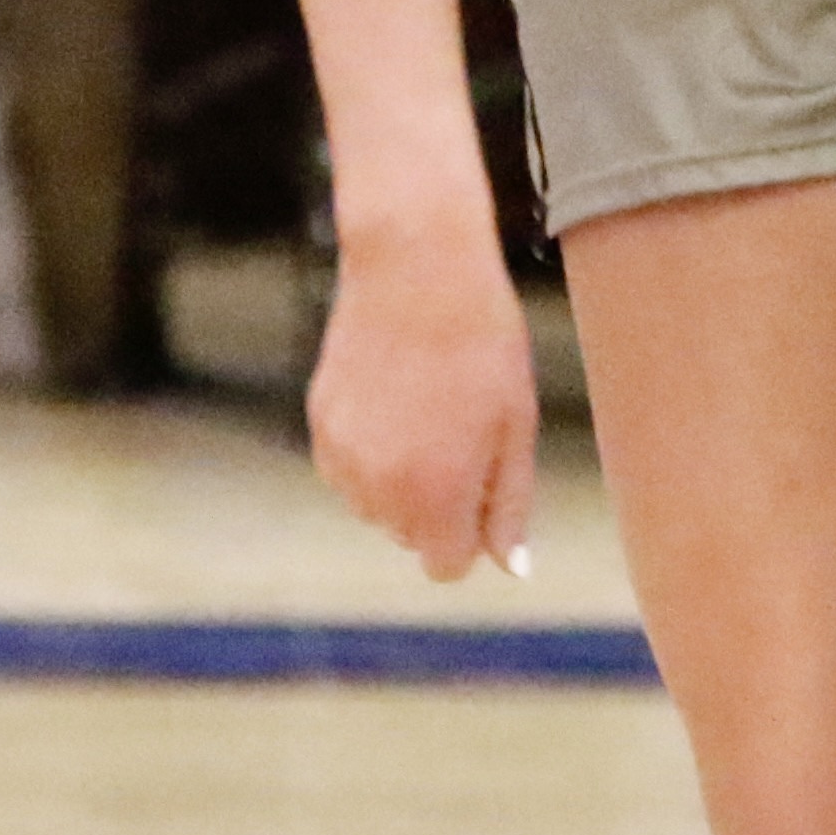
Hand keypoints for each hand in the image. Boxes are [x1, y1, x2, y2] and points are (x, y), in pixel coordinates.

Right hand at [307, 221, 537, 582]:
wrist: (417, 267)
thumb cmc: (483, 343)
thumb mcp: (515, 427)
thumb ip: (509, 506)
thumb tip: (510, 567)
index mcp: (436, 497)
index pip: (448, 567)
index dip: (472, 531)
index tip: (484, 483)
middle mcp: (379, 490)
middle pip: (411, 536)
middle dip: (438, 504)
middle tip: (463, 429)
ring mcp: (342, 458)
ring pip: (375, 504)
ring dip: (400, 479)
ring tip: (428, 408)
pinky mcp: (320, 424)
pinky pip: (347, 468)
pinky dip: (370, 451)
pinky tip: (395, 396)